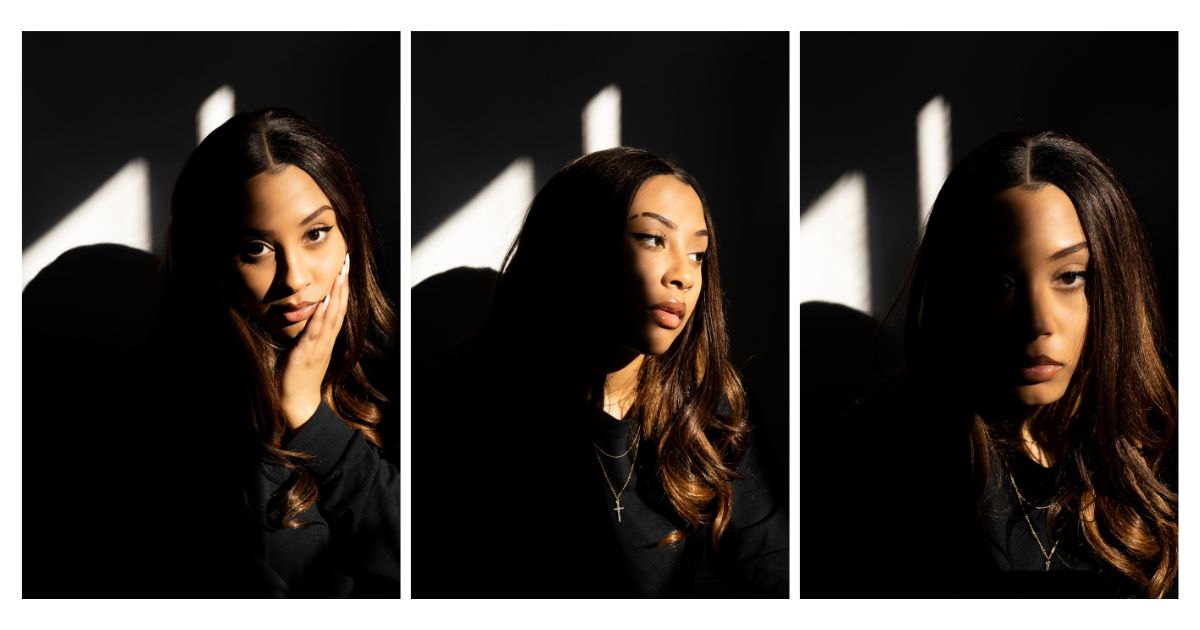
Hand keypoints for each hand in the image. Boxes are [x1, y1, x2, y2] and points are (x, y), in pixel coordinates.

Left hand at [280, 252, 349, 429]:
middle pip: (339, 308)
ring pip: (332, 315)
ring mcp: (320, 345)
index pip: (338, 310)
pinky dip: (323, 314)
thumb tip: (300, 317)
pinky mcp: (308, 351)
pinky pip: (317, 330)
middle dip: (343, 285)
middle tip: (347, 263)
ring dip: (337, 294)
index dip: (342, 290)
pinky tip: (326, 300)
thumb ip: (305, 335)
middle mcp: (327, 340)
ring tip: (340, 274)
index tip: (344, 271)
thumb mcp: (303, 351)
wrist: (298, 402)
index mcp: (326, 339)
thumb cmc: (297, 378)